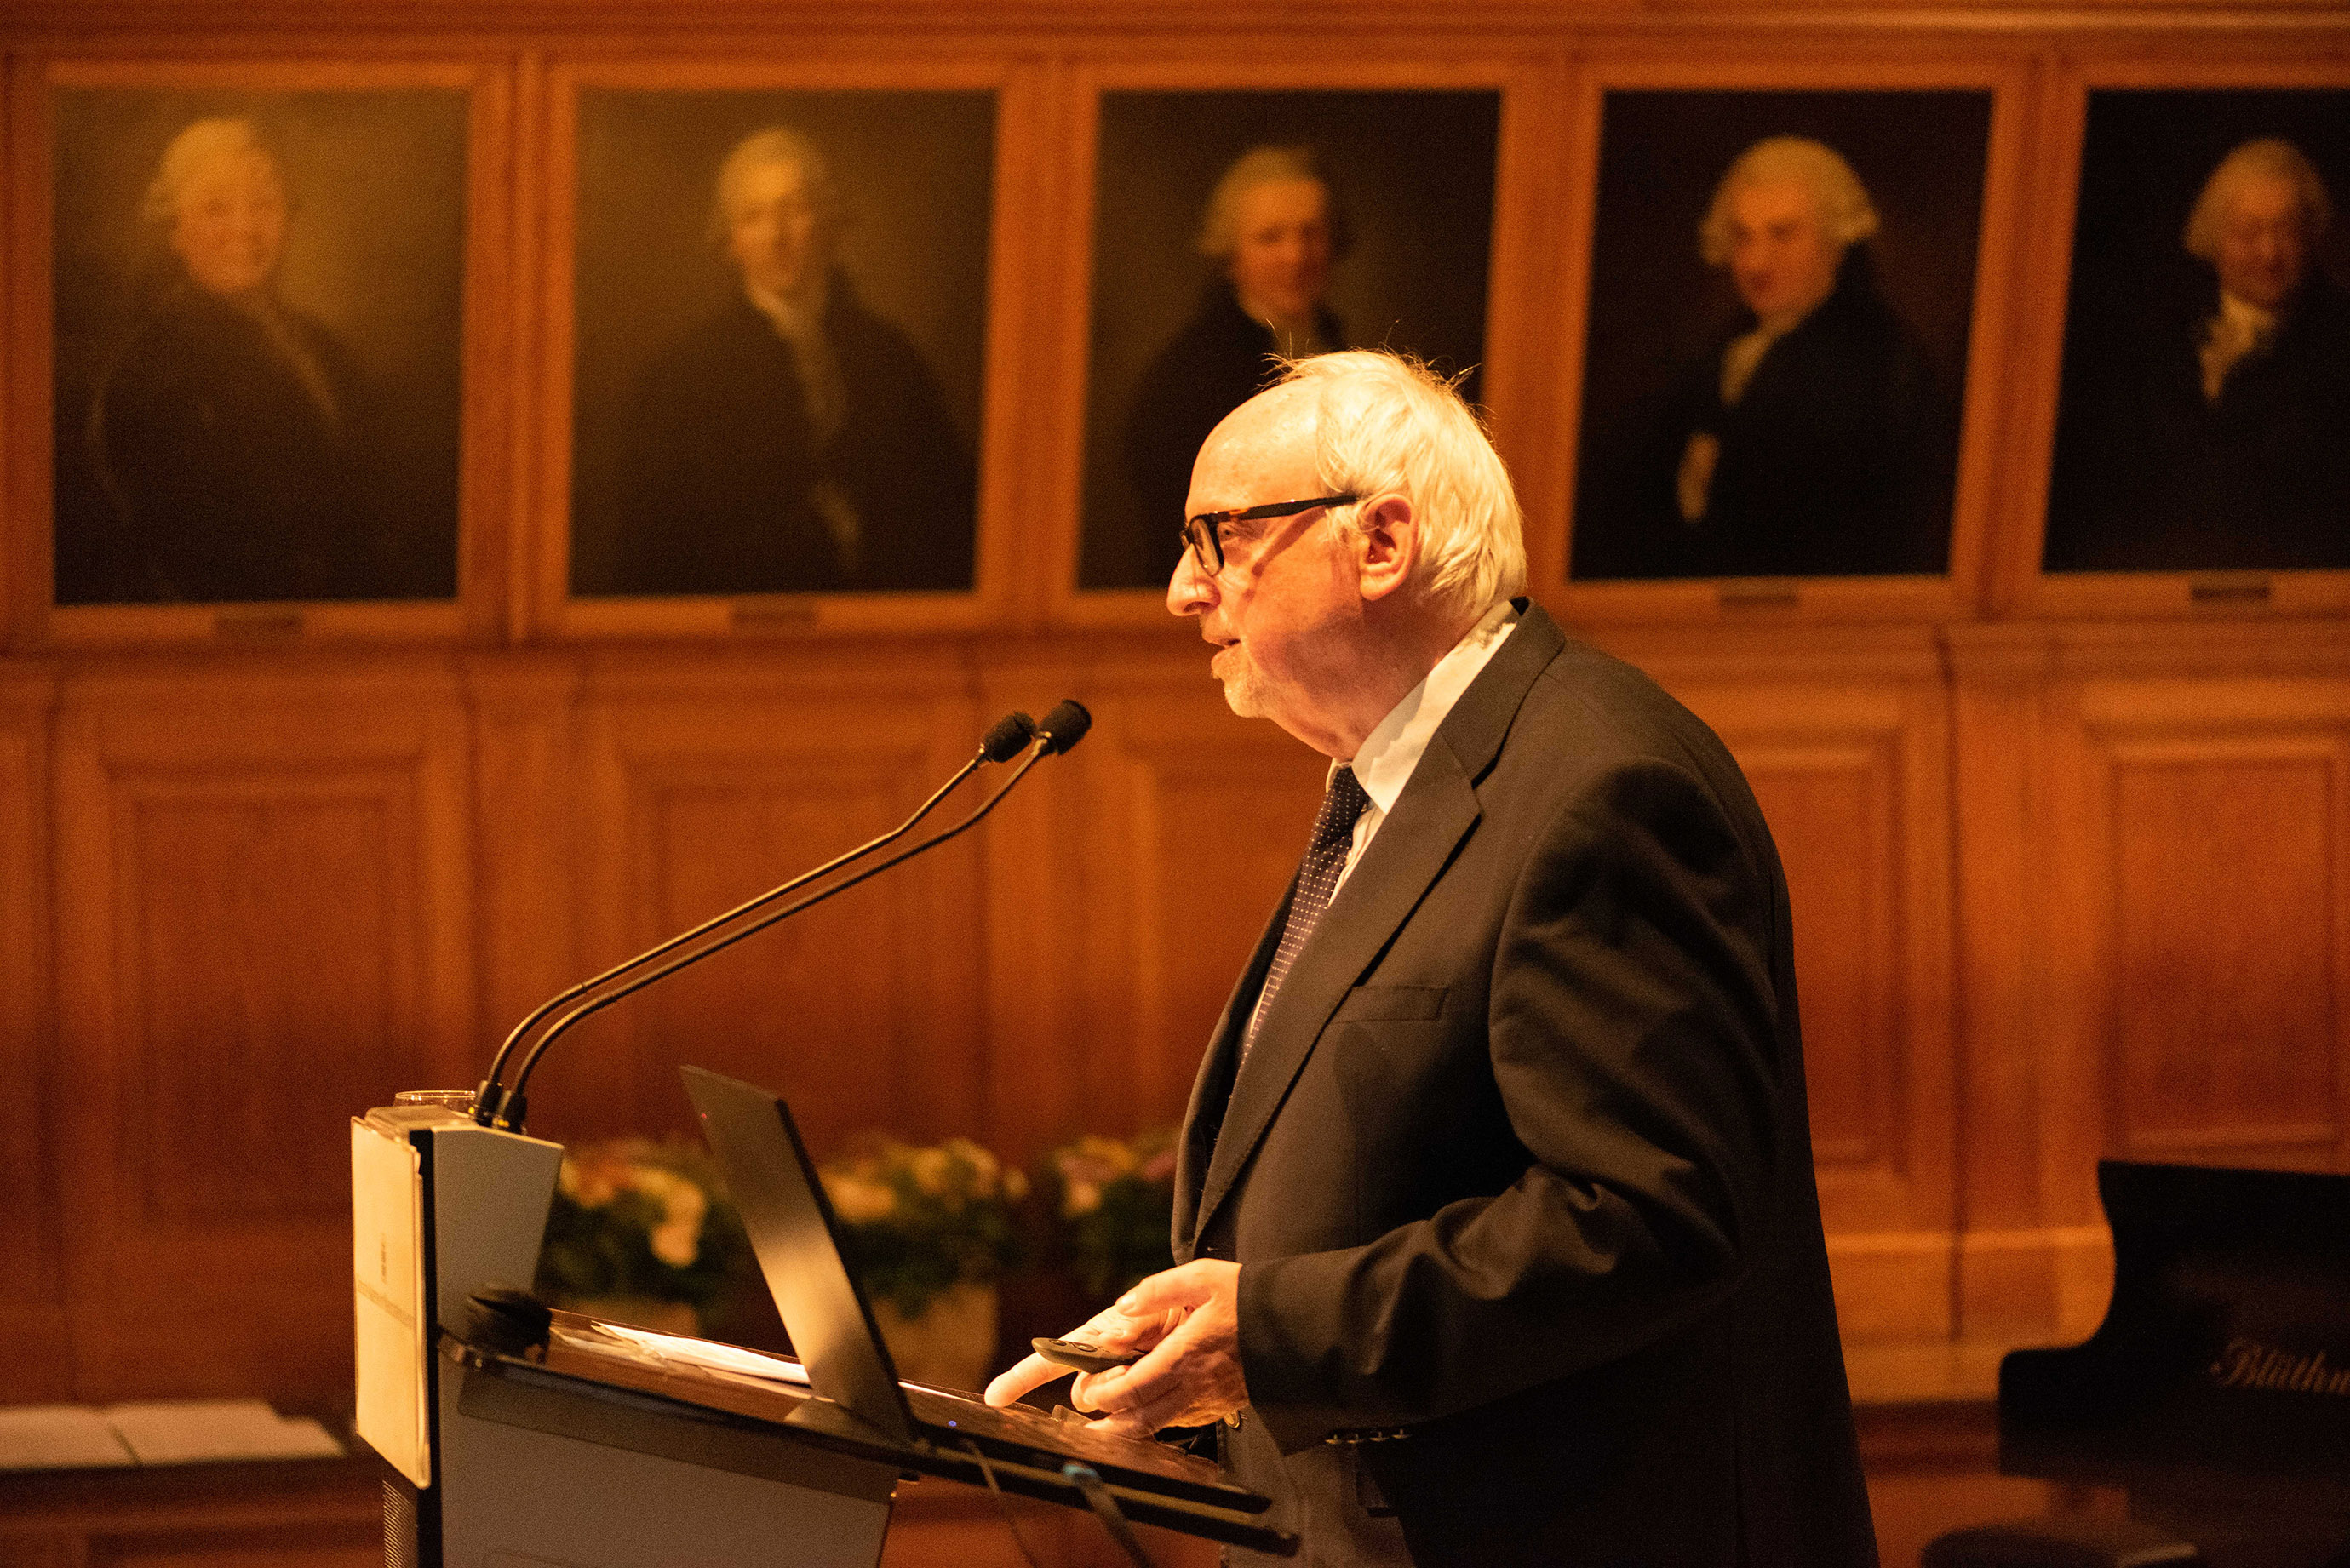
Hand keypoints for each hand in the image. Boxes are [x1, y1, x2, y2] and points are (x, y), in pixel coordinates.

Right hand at [983, 1298, 1181, 1408]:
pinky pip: (1135, 1424)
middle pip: (1082, 1394)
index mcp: (1096, 1339)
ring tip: (1152, 1372)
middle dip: (1098, 1386)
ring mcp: (1125, 1390)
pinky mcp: (1148, 1408)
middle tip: (1130, 1367)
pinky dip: (1138, 1419)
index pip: (1051, 1359)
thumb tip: (1110, 1337)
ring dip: (1122, 1399)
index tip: (995, 1397)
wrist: (1214, 1320)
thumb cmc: (1179, 1305)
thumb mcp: (1158, 1303)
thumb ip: (1132, 1320)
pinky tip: (1156, 1401)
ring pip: (1107, 1410)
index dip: (1021, 1378)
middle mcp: (1104, 1367)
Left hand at [1068, 1260, 1245, 1438]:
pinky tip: (1153, 1414)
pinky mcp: (1226, 1405)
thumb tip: (1123, 1307)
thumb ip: (1157, 1291)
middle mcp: (1196, 1384)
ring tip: (1111, 1427)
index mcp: (1185, 1354)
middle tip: (1090, 1424)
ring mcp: (1212, 1400)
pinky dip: (1163, 1423)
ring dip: (1133, 1429)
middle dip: (1111, 1424)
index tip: (1090, 1392)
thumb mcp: (1202, 1278)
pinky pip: (1187, 1422)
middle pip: (1143, 1419)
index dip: (1106, 1395)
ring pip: (1163, 1426)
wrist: (1298, 1323)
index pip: (1134, 1387)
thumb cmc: (1250, 1298)